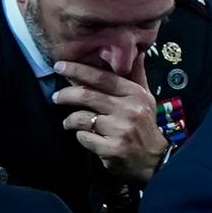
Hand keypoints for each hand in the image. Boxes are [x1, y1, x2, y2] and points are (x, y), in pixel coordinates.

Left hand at [51, 68, 174, 178]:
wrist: (156, 160)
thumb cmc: (145, 127)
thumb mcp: (146, 99)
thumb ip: (136, 76)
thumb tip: (137, 52)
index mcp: (134, 94)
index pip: (102, 77)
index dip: (78, 70)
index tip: (60, 66)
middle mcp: (128, 110)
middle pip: (87, 95)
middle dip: (66, 94)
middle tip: (56, 96)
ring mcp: (120, 130)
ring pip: (82, 118)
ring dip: (70, 120)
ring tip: (68, 122)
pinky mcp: (112, 149)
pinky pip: (84, 138)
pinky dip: (80, 136)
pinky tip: (84, 136)